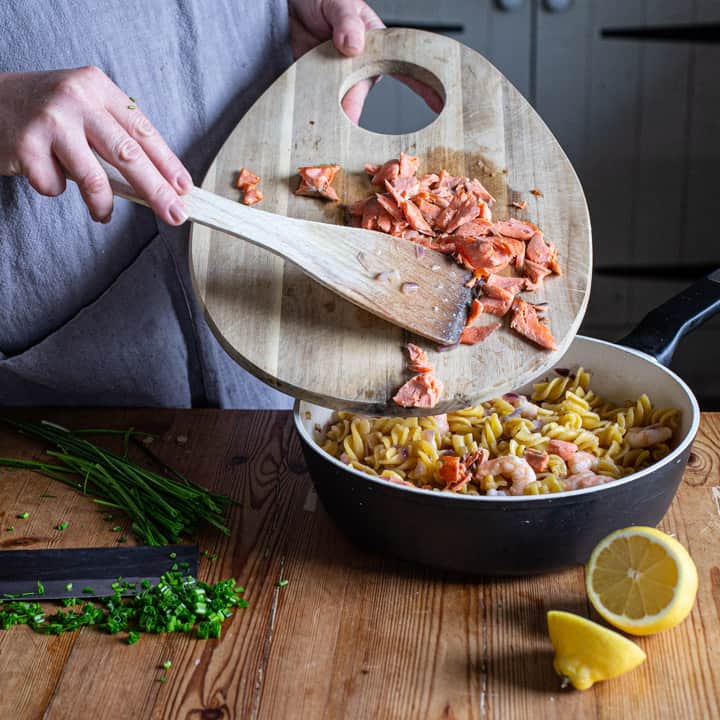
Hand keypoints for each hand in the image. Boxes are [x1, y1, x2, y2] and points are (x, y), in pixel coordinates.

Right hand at [0, 67, 191, 224]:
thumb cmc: (41, 112)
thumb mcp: (81, 108)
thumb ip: (113, 135)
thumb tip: (157, 181)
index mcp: (96, 87)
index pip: (142, 130)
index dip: (167, 163)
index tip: (184, 189)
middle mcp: (75, 98)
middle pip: (129, 155)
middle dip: (156, 191)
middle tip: (175, 215)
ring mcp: (50, 121)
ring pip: (95, 179)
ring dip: (102, 205)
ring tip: (102, 214)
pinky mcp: (26, 146)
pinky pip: (56, 186)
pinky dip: (53, 189)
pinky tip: (42, 172)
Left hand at [288, 1, 442, 123]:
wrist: (294, 8)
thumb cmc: (324, 0)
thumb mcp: (338, 2)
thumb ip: (346, 21)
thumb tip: (354, 44)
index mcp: (378, 47)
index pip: (407, 67)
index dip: (425, 86)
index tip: (438, 101)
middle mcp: (364, 68)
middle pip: (361, 94)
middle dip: (353, 108)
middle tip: (349, 121)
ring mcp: (343, 80)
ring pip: (341, 103)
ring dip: (333, 113)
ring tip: (327, 126)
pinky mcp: (323, 88)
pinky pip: (323, 104)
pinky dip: (318, 112)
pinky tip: (316, 120)